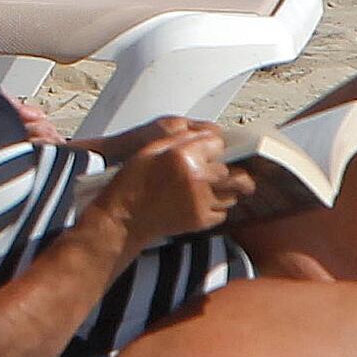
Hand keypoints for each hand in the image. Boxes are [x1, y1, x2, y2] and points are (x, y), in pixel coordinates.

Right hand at [90, 119, 254, 247]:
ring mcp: (201, 200)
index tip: (209, 151)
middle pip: (232, 171)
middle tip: (219, 171)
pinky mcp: (201, 219)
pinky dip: (217, 207)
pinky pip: (222, 212)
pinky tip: (201, 202)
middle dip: (227, 169)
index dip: (213, 147)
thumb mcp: (150, 149)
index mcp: (183, 155)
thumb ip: (181, 140)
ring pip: (232, 193)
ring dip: (226, 189)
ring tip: (210, 187)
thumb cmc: (131, 184)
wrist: (124, 218)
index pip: (219, 144)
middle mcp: (196, 177)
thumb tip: (205, 136)